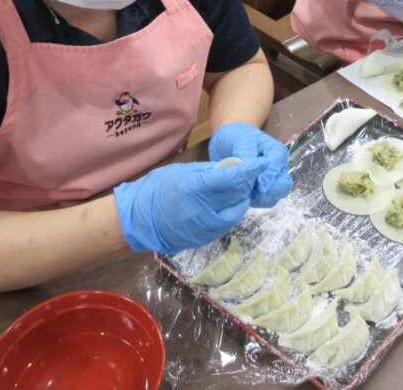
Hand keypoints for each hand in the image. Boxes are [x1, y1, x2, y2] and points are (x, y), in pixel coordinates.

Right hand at [114, 158, 266, 253]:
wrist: (140, 220)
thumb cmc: (158, 189)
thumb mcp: (183, 173)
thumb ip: (209, 172)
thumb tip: (232, 169)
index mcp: (195, 188)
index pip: (229, 178)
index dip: (248, 170)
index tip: (263, 162)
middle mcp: (203, 210)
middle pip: (237, 198)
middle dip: (243, 187)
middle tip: (240, 179)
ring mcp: (204, 228)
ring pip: (235, 214)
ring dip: (237, 202)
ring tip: (229, 194)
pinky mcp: (204, 239)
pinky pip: (225, 226)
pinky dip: (228, 214)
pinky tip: (219, 207)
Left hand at [209, 122, 291, 207]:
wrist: (229, 141)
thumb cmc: (236, 136)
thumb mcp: (241, 140)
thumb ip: (247, 156)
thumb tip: (253, 172)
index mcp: (277, 152)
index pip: (276, 169)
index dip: (265, 180)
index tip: (254, 187)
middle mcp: (278, 167)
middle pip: (282, 186)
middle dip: (268, 193)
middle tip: (252, 195)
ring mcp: (272, 180)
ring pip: (275, 196)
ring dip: (262, 199)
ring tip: (246, 197)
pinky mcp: (263, 190)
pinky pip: (265, 201)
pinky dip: (256, 202)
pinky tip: (244, 198)